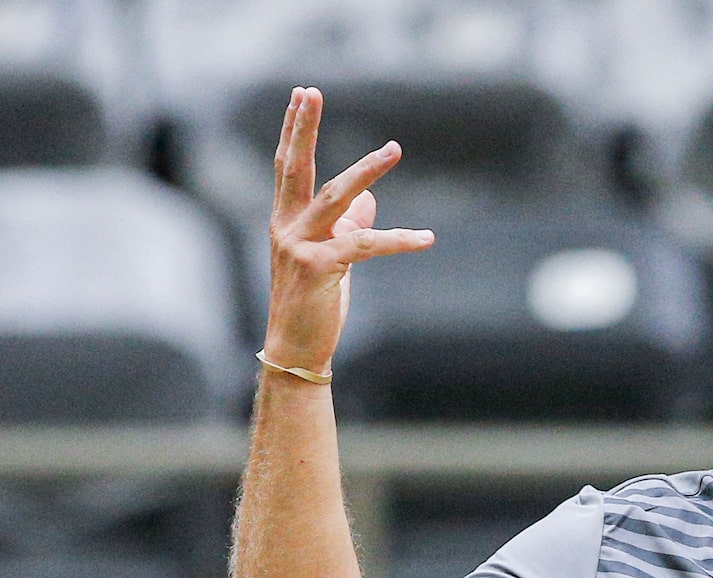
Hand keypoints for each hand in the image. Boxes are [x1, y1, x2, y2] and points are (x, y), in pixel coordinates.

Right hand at [263, 87, 435, 375]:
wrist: (296, 352)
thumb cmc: (313, 305)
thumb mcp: (333, 259)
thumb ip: (349, 226)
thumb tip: (369, 200)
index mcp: (286, 221)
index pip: (288, 166)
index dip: (295, 130)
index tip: (303, 95)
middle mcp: (286, 228)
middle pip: (296, 168)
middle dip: (304, 128)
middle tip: (311, 91)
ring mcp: (299, 247)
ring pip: (336, 197)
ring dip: (367, 171)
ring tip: (393, 149)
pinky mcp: (320, 270)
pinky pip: (365, 246)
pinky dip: (399, 240)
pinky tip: (427, 238)